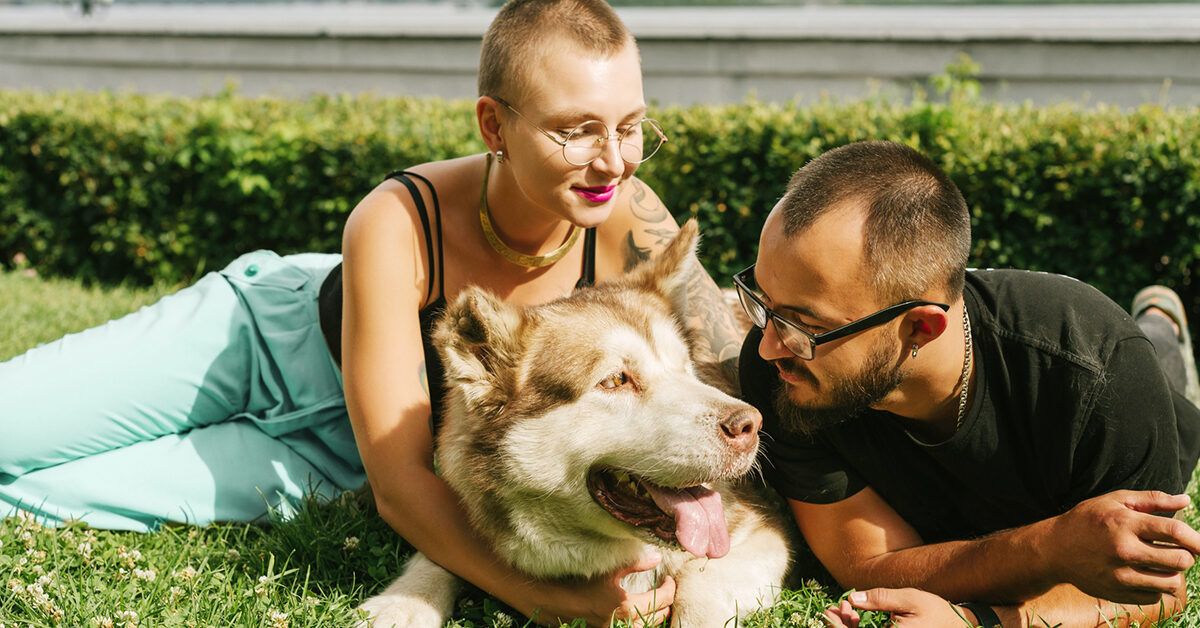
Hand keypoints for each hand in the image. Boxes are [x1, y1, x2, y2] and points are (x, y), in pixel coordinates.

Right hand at [521, 551, 674, 626]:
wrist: (557, 601)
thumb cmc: (581, 582)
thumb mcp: (608, 569)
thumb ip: (634, 563)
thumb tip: (656, 558)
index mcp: (626, 606)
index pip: (662, 599)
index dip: (670, 588)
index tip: (670, 578)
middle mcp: (624, 623)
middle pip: (659, 615)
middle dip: (667, 602)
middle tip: (668, 589)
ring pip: (648, 626)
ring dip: (657, 615)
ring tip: (659, 603)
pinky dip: (643, 622)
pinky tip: (642, 613)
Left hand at [823, 588, 973, 626]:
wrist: (960, 626)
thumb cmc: (936, 612)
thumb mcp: (909, 599)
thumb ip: (881, 598)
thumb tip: (853, 598)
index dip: (837, 626)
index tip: (830, 611)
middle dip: (841, 627)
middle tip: (834, 609)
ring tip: (846, 611)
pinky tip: (858, 618)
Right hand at [1045, 490, 1199, 604]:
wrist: (1054, 549)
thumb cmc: (1087, 520)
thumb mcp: (1115, 501)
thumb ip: (1152, 500)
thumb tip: (1186, 501)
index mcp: (1125, 523)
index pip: (1175, 532)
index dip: (1196, 539)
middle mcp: (1124, 550)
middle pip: (1180, 560)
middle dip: (1186, 556)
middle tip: (1177, 552)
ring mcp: (1120, 574)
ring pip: (1171, 582)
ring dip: (1173, 573)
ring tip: (1162, 564)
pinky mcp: (1117, 592)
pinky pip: (1155, 596)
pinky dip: (1157, 588)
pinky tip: (1146, 575)